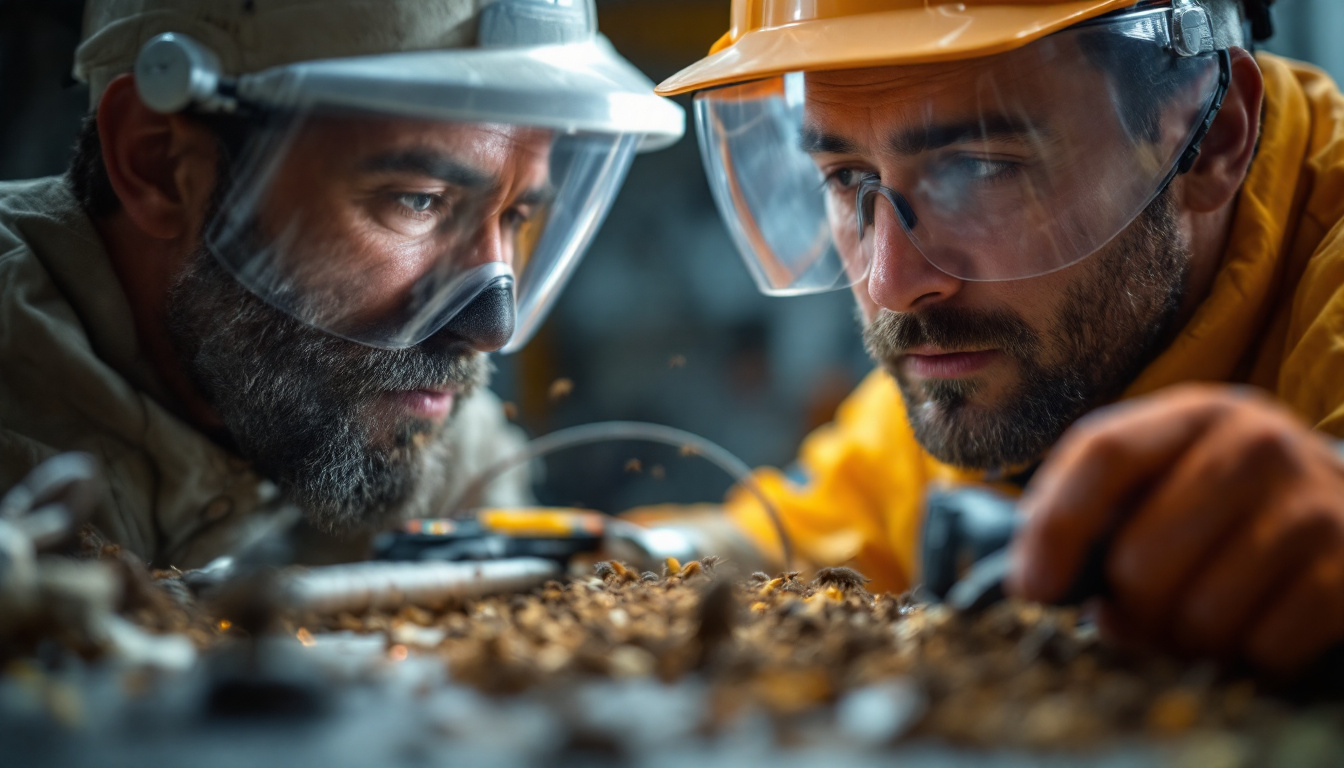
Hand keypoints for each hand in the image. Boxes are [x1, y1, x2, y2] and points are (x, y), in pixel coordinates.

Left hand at [1007, 384, 1343, 675]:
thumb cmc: (1218, 503)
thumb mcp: (1155, 478)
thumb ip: (1085, 508)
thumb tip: (1034, 583)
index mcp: (1194, 413)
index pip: (1104, 454)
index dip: (1055, 528)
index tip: (1031, 591)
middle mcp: (1258, 444)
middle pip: (1143, 556)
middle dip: (1128, 607)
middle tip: (1137, 614)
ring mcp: (1314, 505)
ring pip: (1201, 614)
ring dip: (1185, 640)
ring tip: (1195, 620)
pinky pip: (1264, 647)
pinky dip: (1246, 657)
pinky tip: (1252, 628)